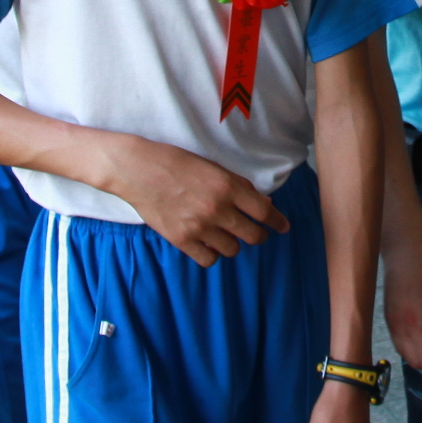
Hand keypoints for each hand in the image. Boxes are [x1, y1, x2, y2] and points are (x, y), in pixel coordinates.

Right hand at [99, 135, 288, 267]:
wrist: (138, 170)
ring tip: (225, 235)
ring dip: (233, 243)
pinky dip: (212, 254)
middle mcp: (216, 208)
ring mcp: (199, 226)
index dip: (277, 221)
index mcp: (227, 186)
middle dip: (259, 235)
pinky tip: (208, 244)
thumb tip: (263, 204)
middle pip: (253, 235)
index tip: (283, 227)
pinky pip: (209, 259)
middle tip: (257, 233)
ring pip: (232, 249)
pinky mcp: (181, 240)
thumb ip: (238, 186)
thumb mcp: (212, 167)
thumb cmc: (176, 163)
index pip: (264, 211)